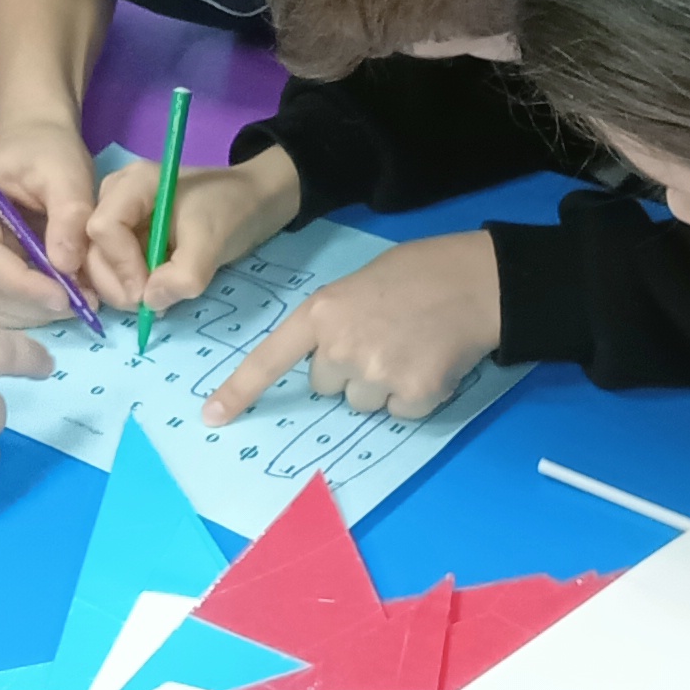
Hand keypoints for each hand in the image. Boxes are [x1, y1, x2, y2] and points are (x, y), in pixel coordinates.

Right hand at [0, 120, 100, 327]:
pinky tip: (49, 302)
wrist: (30, 150)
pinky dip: (19, 314)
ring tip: (72, 301)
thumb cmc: (47, 156)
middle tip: (81, 303)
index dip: (25, 284)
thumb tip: (65, 265)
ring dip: (29, 314)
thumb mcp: (68, 173)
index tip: (70, 296)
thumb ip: (71, 214)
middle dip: (32, 303)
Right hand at [82, 148, 301, 311]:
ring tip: (154, 303)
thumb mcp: (213, 242)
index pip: (103, 228)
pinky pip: (112, 266)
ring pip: (97, 262)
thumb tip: (149, 302)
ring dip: (120, 290)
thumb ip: (183, 274)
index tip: (146, 293)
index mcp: (133, 185)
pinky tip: (149, 298)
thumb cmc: (233, 211)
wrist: (253, 204)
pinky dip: (126, 287)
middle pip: (93, 248)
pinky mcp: (126, 236)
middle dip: (116, 283)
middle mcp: (116, 197)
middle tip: (148, 308)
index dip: (120, 265)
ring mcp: (119, 217)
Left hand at [203, 231, 497, 423]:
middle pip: (326, 386)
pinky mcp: (414, 394)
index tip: (213, 417)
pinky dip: (416, 395)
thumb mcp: (359, 286)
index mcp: (322, 313)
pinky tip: (432, 362)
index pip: (271, 359)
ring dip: (383, 386)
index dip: (240, 390)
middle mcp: (341, 347)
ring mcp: (377, 373)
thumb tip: (329, 364)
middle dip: (349, 370)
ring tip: (412, 347)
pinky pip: (400, 412)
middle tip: (384, 338)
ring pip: (363, 402)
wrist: (477, 280)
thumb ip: (335, 323)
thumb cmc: (419, 273)